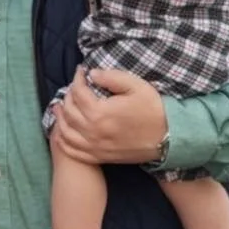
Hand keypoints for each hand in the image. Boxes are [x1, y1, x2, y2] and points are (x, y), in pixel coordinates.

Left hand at [52, 67, 166, 164]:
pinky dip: (62, 140)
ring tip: (60, 106)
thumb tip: (92, 74)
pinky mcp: (99, 156)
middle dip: (68, 95)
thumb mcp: (136, 86)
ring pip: (65, 131)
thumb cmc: (153, 109)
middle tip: (74, 87)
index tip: (81, 71)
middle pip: (68, 111)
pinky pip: (72, 151)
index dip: (77, 79)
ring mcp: (94, 146)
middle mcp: (92, 131)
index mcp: (100, 112)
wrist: (169, 137)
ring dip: (59, 117)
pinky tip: (62, 131)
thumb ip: (111, 77)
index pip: (78, 92)